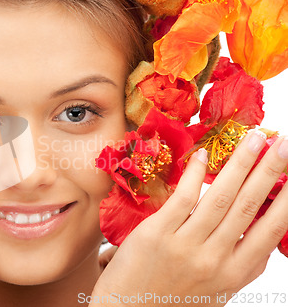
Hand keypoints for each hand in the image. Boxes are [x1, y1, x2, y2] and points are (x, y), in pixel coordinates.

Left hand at [91, 131, 287, 306]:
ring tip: (255, 138)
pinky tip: (205, 154)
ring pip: (219, 198)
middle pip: (248, 206)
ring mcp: (184, 245)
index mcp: (234, 274)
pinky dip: (196, 174)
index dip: (287, 199)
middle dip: (270, 171)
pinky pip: (182, 198)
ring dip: (241, 164)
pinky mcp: (155, 234)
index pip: (271, 230)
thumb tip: (265, 239)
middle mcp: (214, 259)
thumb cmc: (174, 300)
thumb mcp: (216, 291)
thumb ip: (240, 265)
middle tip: (285, 144)